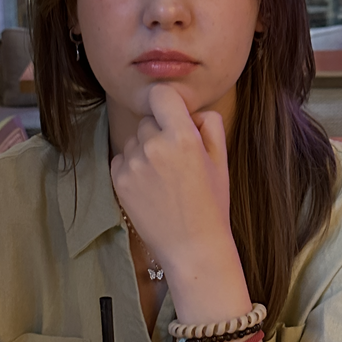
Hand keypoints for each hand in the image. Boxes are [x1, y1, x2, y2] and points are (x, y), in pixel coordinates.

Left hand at [110, 83, 232, 273]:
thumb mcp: (222, 159)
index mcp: (183, 137)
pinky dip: (133, 167)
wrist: (192, 247)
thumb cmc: (211, 203)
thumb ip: (209, 123)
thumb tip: (190, 110)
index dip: (167, 102)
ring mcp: (133, 164)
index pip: (161, 94)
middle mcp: (154, 146)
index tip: (171, 113)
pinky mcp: (119, 180)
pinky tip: (151, 187)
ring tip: (165, 179)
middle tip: (177, 161)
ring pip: (135, 140)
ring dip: (146, 150)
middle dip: (160, 132)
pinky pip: (122, 158)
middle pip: (149, 120)